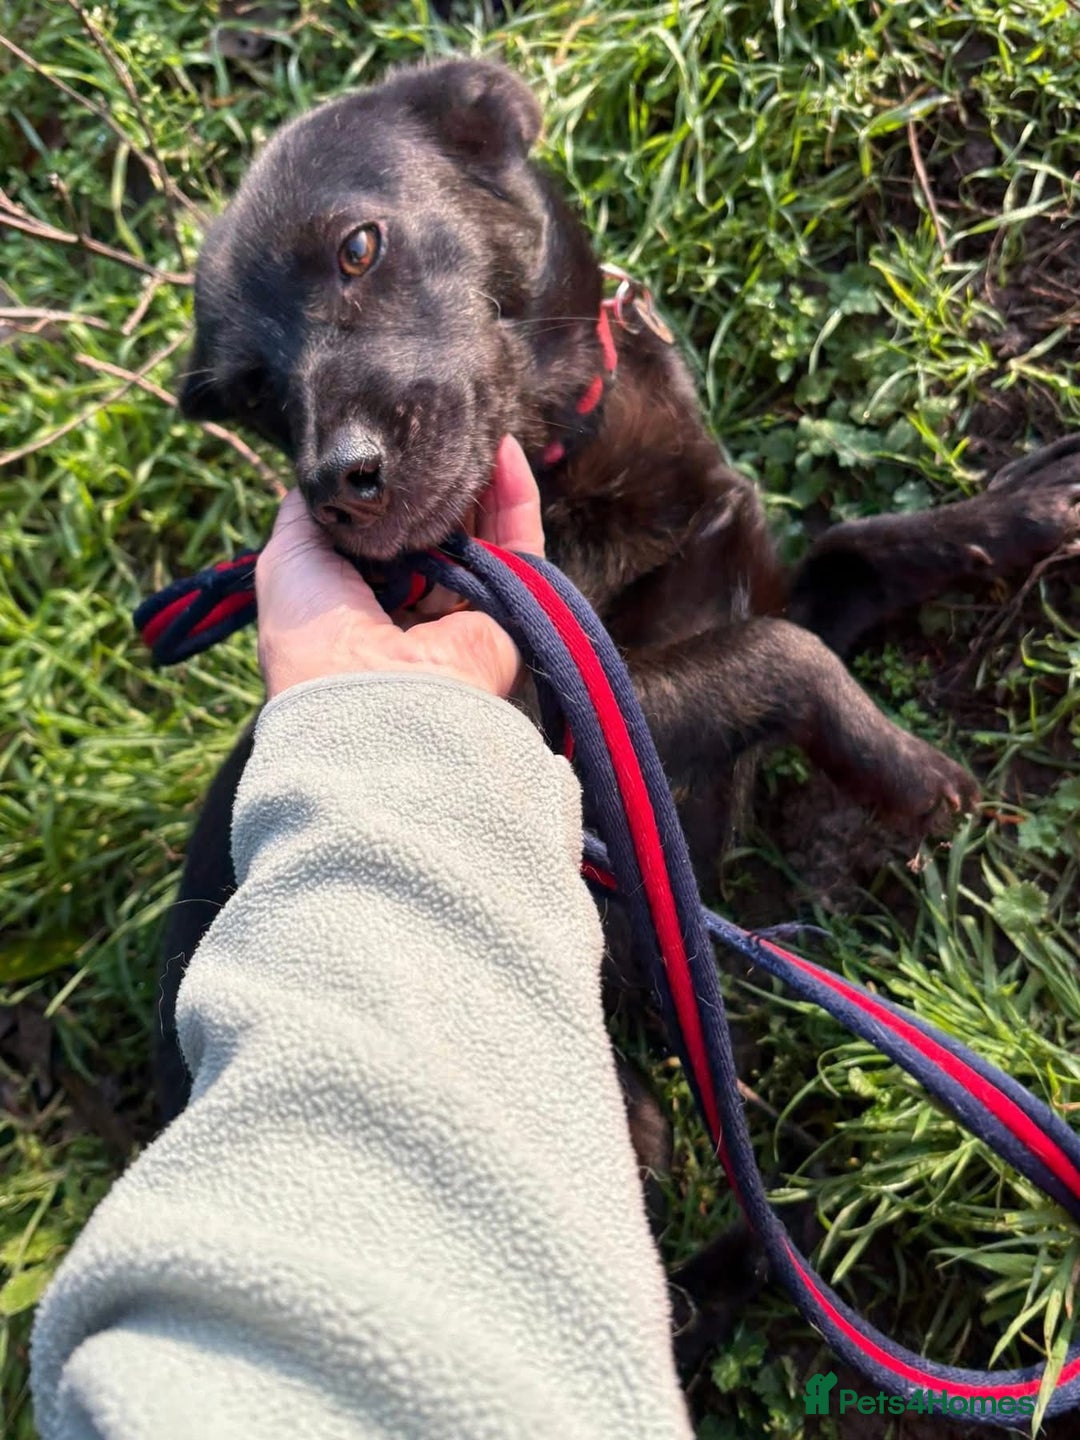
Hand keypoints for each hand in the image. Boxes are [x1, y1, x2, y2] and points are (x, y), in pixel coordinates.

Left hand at [256, 435, 543, 699]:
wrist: (371, 694)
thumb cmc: (315, 633)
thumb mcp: (287, 558)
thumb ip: (306, 511)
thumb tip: (329, 471)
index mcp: (361, 606)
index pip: (382, 537)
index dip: (385, 491)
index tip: (387, 444)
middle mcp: (415, 610)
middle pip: (434, 530)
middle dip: (432, 481)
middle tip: (430, 426)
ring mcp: (468, 609)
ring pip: (480, 531)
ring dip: (474, 479)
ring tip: (465, 421)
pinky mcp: (514, 607)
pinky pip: (521, 541)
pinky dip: (516, 494)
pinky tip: (503, 446)